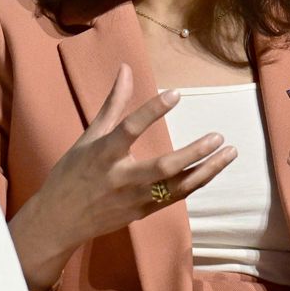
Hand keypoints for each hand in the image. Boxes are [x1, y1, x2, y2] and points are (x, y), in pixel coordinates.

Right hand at [9, 63, 235, 290]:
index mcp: (103, 154)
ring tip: (230, 152)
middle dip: (193, 153)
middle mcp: (121, 177)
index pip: (130, 128)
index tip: (175, 93)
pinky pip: (175, 197)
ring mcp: (134, 198)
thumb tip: (126, 69)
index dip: (152, 111)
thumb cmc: (73, 173)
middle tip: (218, 137)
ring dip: (206, 170)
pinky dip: (196, 182)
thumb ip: (113, 104)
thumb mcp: (89, 137)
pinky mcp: (143, 212)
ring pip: (177, 186)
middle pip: (163, 167)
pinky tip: (213, 167)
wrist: (59, 221)